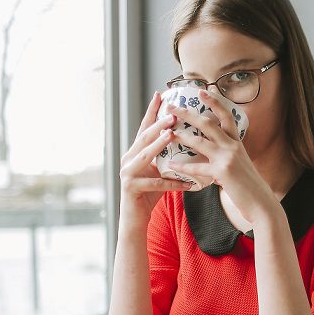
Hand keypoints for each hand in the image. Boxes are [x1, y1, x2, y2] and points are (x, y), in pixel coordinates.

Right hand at [119, 92, 193, 229]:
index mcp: (135, 153)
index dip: (152, 111)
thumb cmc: (149, 195)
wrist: (135, 220)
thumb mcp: (158, 173)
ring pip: (145, 155)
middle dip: (158, 124)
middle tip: (173, 113)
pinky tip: (186, 183)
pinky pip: (154, 183)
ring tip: (172, 134)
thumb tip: (187, 143)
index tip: (161, 94)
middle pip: (144, 137)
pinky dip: (171, 183)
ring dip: (159, 144)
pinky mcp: (131, 188)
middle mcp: (128, 159)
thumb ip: (165, 159)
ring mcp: (127, 173)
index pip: (144, 128)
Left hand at [166, 90, 276, 224]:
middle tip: (172, 107)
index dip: (214, 102)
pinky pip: (198, 167)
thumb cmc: (250, 187)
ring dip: (181, 135)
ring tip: (167, 131)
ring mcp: (228, 158)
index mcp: (237, 143)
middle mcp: (233, 146)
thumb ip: (230, 155)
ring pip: (200, 141)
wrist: (261, 203)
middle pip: (207, 123)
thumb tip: (217, 153)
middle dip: (188, 113)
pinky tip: (171, 165)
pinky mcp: (222, 172)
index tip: (202, 91)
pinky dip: (183, 166)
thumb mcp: (242, 165)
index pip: (226, 116)